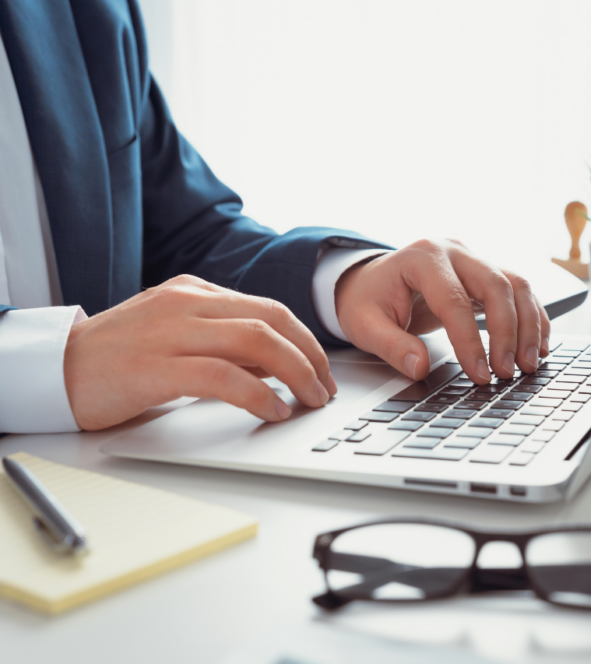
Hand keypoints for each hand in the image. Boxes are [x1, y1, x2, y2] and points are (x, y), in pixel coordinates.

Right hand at [64, 275, 337, 430]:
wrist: (55, 370)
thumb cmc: (119, 359)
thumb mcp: (177, 337)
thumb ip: (224, 344)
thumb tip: (279, 363)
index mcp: (194, 291)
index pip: (268, 307)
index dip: (305, 340)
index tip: (323, 369)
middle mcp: (187, 303)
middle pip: (272, 320)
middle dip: (310, 356)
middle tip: (326, 388)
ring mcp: (170, 331)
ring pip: (256, 341)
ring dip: (295, 373)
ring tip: (310, 401)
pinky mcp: (155, 366)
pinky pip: (223, 375)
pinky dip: (258, 394)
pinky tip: (274, 411)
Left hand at [334, 239, 550, 382]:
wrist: (371, 282)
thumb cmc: (368, 300)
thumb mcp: (365, 325)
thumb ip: (392, 346)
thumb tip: (419, 367)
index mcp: (423, 258)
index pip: (454, 300)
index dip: (470, 341)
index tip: (479, 374)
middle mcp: (454, 251)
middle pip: (497, 285)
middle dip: (508, 332)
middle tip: (507, 371)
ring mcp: (474, 259)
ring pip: (516, 285)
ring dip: (528, 326)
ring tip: (529, 364)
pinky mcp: (487, 273)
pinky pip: (520, 291)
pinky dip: (533, 318)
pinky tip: (537, 346)